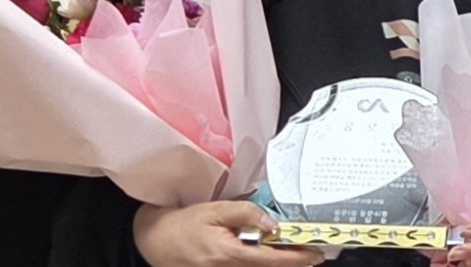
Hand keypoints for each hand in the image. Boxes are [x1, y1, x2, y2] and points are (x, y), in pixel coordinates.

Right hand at [133, 201, 324, 266]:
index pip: (270, 259)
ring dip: (277, 262)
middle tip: (312, 251)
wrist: (154, 241)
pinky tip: (268, 254)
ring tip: (293, 250)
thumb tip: (271, 223)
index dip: (296, 258)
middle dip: (293, 261)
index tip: (316, 253)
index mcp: (227, 254)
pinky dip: (262, 263)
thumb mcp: (213, 210)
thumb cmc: (182, 224)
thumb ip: (243, 213)